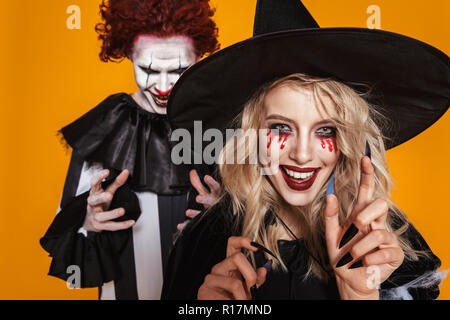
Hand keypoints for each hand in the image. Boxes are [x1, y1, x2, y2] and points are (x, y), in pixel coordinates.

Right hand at [82, 169, 135, 231]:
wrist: (90, 221)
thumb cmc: (99, 203)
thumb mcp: (106, 192)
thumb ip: (116, 182)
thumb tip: (125, 172)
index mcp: (94, 193)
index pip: (94, 183)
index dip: (99, 177)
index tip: (106, 172)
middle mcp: (93, 204)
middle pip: (94, 200)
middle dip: (101, 198)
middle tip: (109, 195)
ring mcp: (96, 216)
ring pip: (102, 216)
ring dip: (112, 213)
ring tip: (121, 210)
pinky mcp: (100, 226)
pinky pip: (112, 226)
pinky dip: (122, 225)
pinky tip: (130, 222)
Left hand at [177, 170, 220, 230]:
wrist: (221, 218)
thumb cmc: (212, 202)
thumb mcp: (205, 192)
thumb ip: (198, 183)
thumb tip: (192, 172)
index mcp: (215, 195)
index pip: (215, 187)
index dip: (211, 183)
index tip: (206, 177)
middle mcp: (214, 204)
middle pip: (211, 201)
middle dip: (205, 199)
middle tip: (198, 198)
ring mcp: (210, 214)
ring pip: (205, 214)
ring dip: (196, 213)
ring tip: (187, 212)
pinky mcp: (205, 222)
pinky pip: (196, 223)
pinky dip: (187, 225)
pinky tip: (180, 225)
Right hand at [197, 237, 266, 299]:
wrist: (221, 313)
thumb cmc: (233, 301)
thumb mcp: (248, 290)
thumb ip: (256, 280)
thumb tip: (263, 270)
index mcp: (229, 265)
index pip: (232, 244)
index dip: (243, 240)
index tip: (255, 247)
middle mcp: (219, 268)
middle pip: (238, 257)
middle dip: (251, 275)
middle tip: (251, 288)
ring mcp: (210, 278)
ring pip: (235, 283)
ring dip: (243, 297)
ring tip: (239, 301)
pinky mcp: (205, 289)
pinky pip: (226, 297)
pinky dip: (235, 302)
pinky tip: (230, 303)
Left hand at [323, 156, 404, 298]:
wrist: (348, 279)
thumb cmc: (341, 256)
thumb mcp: (331, 236)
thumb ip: (330, 216)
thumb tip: (330, 195)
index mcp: (360, 215)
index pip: (367, 191)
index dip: (367, 174)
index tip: (365, 158)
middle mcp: (375, 223)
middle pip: (381, 205)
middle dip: (366, 216)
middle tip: (355, 229)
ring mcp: (387, 239)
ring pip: (378, 232)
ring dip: (360, 247)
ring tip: (353, 256)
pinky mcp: (394, 255)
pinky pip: (384, 252)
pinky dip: (369, 259)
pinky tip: (365, 263)